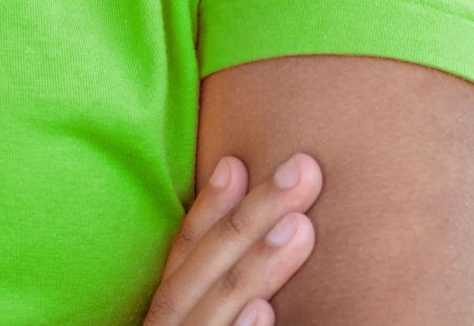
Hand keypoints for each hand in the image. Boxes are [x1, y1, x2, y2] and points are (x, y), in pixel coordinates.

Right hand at [141, 152, 321, 325]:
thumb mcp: (204, 316)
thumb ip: (217, 291)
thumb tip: (270, 233)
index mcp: (169, 311)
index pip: (185, 250)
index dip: (209, 206)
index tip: (236, 162)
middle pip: (204, 265)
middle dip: (251, 215)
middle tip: (304, 171)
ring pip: (213, 305)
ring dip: (257, 264)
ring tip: (299, 226)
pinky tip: (264, 309)